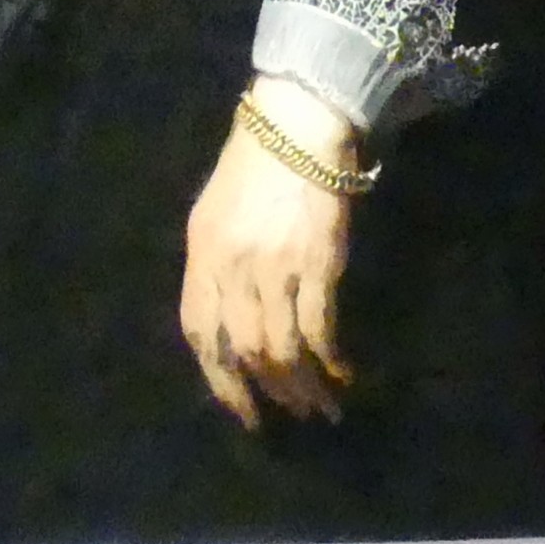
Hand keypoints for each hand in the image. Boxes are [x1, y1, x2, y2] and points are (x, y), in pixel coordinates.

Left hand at [179, 77, 359, 428]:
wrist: (297, 125)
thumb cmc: (254, 166)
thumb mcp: (213, 215)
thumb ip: (213, 266)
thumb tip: (227, 324)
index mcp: (201, 253)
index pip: (200, 331)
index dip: (219, 378)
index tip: (240, 408)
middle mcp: (231, 266)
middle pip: (244, 350)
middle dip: (267, 394)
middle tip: (289, 417)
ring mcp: (274, 267)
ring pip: (282, 349)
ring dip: (303, 388)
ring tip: (321, 409)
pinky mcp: (317, 264)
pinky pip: (319, 329)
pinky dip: (331, 361)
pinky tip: (344, 375)